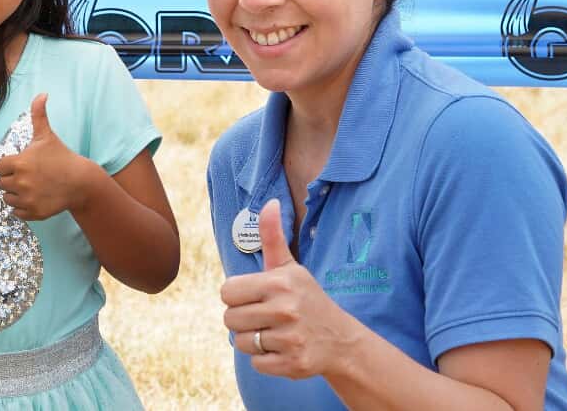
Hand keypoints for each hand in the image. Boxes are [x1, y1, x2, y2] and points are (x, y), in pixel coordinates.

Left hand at [0, 94, 93, 220]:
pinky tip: (34, 198)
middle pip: (1, 183)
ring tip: (31, 187)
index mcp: (20, 163)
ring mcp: (27, 199)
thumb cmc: (62, 157)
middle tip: (28, 176)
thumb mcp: (47, 136)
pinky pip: (16, 212)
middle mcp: (21, 182)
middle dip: (12, 179)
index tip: (22, 164)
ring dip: (15, 194)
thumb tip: (42, 93)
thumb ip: (39, 114)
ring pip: (7, 199)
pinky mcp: (33, 212)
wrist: (81, 182)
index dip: (8, 165)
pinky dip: (22, 207)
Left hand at [221, 200, 361, 379]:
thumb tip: (269, 202)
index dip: (237, 296)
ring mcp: (291, 338)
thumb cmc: (306, 298)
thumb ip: (272, 237)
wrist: (340, 339)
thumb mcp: (290, 266)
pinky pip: (256, 363)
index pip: (226, 292)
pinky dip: (266, 359)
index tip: (256, 297)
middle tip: (265, 317)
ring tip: (274, 333)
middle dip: (243, 319)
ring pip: (241, 343)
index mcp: (279, 282)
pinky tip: (283, 349)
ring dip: (253, 340)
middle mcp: (285, 309)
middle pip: (229, 319)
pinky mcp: (293, 364)